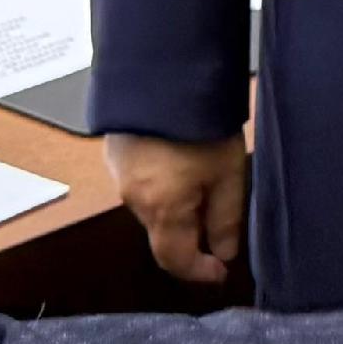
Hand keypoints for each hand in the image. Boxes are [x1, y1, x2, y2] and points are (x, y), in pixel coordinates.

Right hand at [105, 131, 247, 285]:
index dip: (198, 271)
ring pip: (151, 205)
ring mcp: (119, 172)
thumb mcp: (227, 173)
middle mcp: (132, 198)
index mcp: (160, 210)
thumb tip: (223, 253)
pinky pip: (141, 180)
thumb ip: (226, 219)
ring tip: (204, 179)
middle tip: (219, 218)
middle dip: (190, 233)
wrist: (162, 72)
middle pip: (162, 231)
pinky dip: (161, 182)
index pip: (174, 260)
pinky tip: (180, 159)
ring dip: (176, 205)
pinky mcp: (115, 150)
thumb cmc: (200, 123)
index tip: (220, 271)